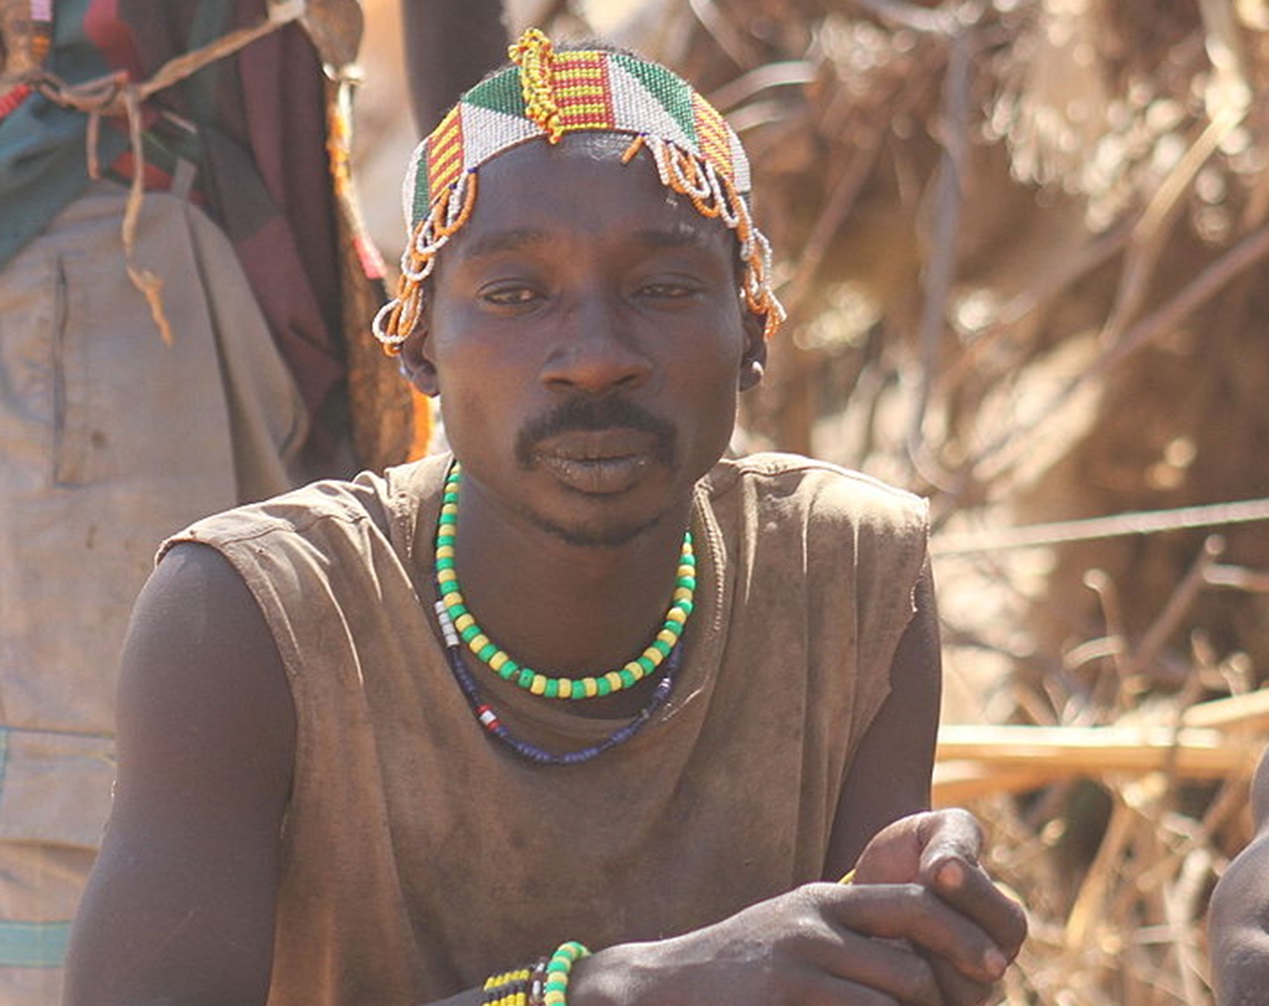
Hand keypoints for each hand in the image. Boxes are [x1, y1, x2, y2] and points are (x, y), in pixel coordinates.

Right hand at [571, 879, 1011, 1005]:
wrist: (666, 983)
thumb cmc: (742, 967)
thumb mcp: (797, 929)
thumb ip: (849, 933)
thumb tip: (920, 956)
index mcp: (825, 899)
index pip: (915, 902)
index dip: (961, 935)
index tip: (994, 968)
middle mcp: (814, 921)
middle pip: (911, 966)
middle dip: (939, 1003)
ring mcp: (796, 961)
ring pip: (891, 1002)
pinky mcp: (782, 995)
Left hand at [851, 809, 1027, 1005]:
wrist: (862, 895)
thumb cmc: (905, 858)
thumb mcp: (931, 833)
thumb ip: (953, 838)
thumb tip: (949, 868)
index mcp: (999, 926)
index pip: (1009, 924)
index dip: (974, 895)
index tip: (936, 869)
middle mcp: (986, 968)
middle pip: (986, 967)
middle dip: (947, 931)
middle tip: (912, 904)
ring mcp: (957, 995)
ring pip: (956, 993)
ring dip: (922, 959)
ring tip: (891, 928)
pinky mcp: (925, 1005)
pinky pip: (920, 1003)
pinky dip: (899, 985)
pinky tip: (876, 954)